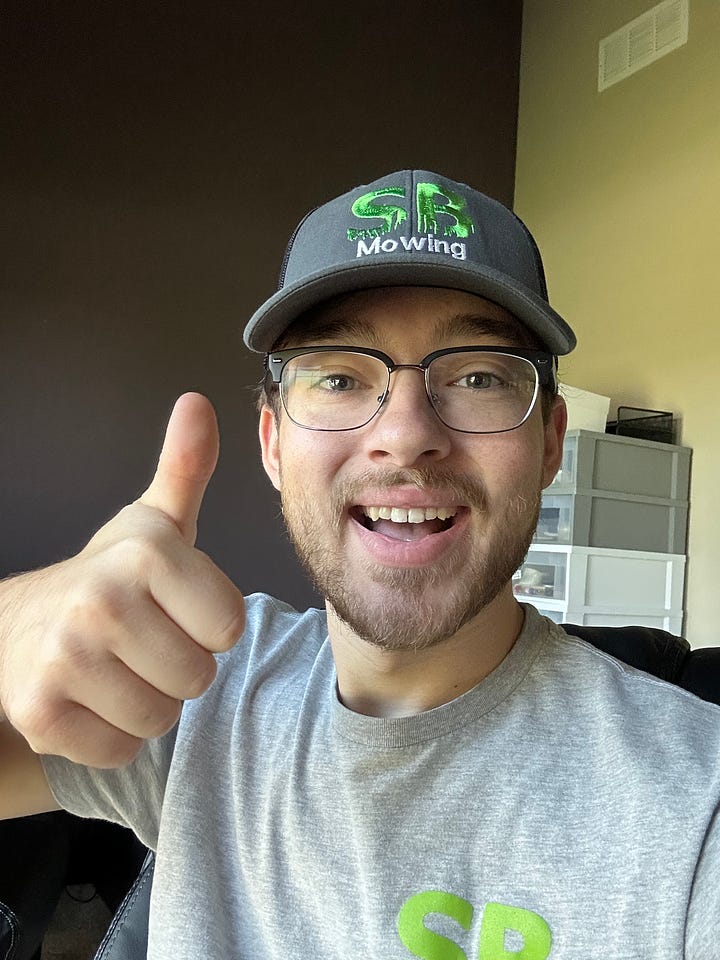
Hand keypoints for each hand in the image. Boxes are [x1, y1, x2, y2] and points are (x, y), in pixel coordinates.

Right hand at [0, 393, 244, 767]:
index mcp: (146, 551)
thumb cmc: (111, 577)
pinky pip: (122, 750)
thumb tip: (198, 404)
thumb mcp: (154, 522)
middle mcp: (101, 600)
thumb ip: (185, 468)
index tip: (174, 606)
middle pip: (199, 677)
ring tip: (120, 668)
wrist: (22, 625)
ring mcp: (64, 659)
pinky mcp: (40, 715)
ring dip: (148, 702)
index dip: (207, 623)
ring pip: (162, 718)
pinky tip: (93, 698)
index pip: (230, 626)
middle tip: (144, 641)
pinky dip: (112, 735)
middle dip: (179, 666)